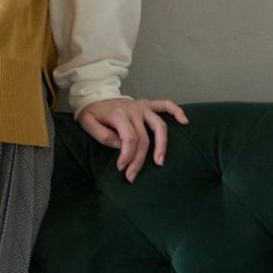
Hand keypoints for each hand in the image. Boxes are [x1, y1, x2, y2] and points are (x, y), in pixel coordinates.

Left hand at [74, 97, 189, 182]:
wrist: (94, 96)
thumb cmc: (92, 112)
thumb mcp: (87, 122)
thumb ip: (102, 135)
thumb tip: (121, 145)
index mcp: (118, 114)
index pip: (129, 138)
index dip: (128, 156)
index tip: (122, 168)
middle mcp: (134, 109)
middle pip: (144, 138)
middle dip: (139, 160)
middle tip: (132, 176)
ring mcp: (142, 106)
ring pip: (159, 125)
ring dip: (162, 145)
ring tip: (159, 162)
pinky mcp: (148, 104)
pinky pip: (166, 105)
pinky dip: (177, 112)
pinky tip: (185, 122)